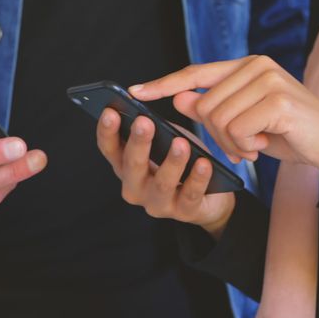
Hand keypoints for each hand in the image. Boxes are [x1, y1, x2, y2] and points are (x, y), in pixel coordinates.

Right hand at [96, 109, 234, 238]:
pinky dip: (197, 178)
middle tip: (144, 122)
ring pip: (162, 183)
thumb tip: (149, 104)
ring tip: (180, 143)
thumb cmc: (183, 163)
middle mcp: (136, 188)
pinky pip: (190, 195)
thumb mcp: (166, 141)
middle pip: (132, 166)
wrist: (211, 198)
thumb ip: (156, 128)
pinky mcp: (184, 213)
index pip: (110, 149)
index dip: (107, 131)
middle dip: (138, 143)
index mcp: (126, 167)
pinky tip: (203, 163)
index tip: (109, 112)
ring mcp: (158, 203)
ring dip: (171, 162)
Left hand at [129, 55, 318, 172]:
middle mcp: (257, 65)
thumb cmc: (290, 133)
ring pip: (218, 119)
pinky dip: (247, 147)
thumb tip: (179, 98)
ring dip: (233, 144)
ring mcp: (268, 79)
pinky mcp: (278, 100)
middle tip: (243, 147)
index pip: (196, 72)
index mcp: (248, 65)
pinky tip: (266, 145)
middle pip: (204, 104)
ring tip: (256, 146)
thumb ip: (214, 108)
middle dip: (218, 136)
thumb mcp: (246, 123)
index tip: (134, 92)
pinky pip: (238, 130)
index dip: (164, 83)